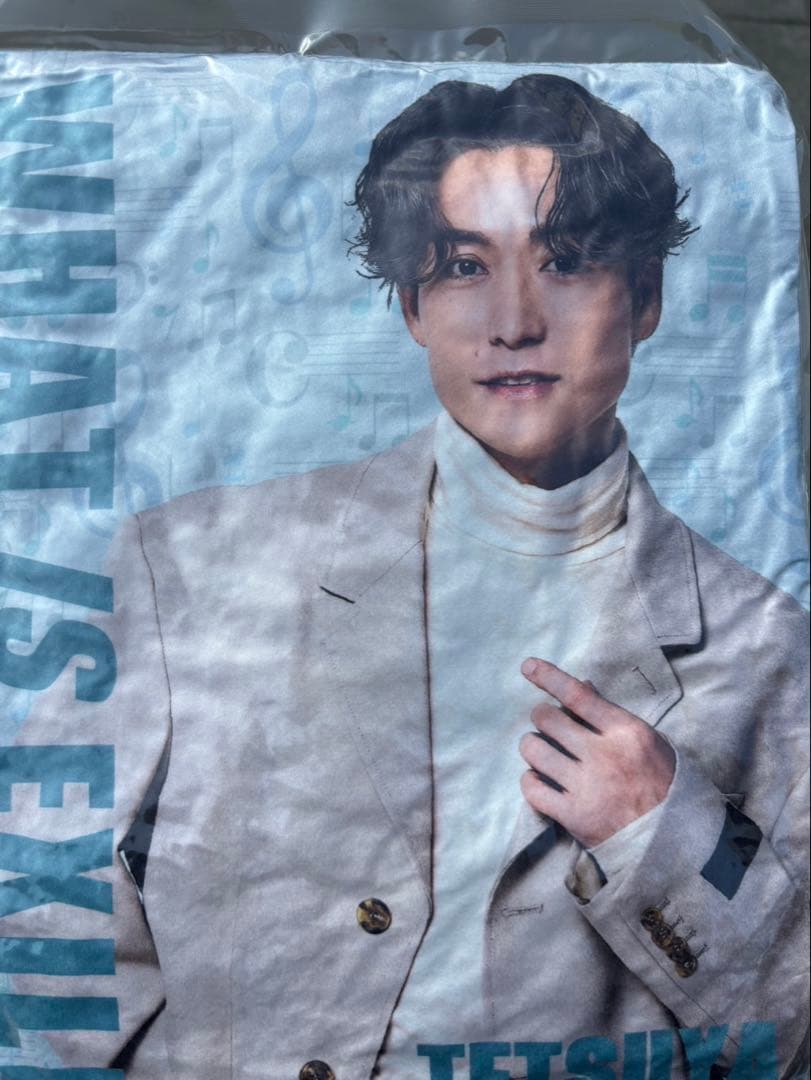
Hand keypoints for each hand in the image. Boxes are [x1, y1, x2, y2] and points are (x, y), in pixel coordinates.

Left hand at [518, 657, 674, 847]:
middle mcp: (603, 755)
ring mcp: (586, 786)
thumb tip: (582, 685)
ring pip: (534, 751)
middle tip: (547, 726)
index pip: (578, 695)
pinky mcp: (573, 816)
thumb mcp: (647, 742)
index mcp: (627, 732)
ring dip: (532, 747)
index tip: (527, 666)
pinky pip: (532, 788)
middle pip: (548, 719)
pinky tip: (539, 780)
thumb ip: (612, 716)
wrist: (675, 841)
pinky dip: (530, 781)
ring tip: (541, 752)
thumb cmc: (664, 785)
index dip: (549, 677)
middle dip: (541, 718)